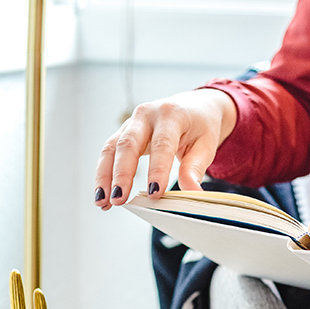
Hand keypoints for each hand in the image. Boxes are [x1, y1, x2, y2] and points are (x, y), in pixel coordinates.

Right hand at [93, 89, 237, 209]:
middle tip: (119, 199)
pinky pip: (109, 152)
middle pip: (128, 144)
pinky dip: (104, 174)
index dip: (157, 170)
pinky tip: (103, 194)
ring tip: (104, 202)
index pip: (162, 144)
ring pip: (111, 148)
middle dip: (122, 174)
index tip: (154, 193)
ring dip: (105, 176)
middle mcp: (146, 115)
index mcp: (171, 115)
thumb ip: (195, 168)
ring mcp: (131, 122)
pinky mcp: (123, 132)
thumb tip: (192, 193)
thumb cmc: (200, 125)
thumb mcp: (206, 145)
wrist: (194, 106)